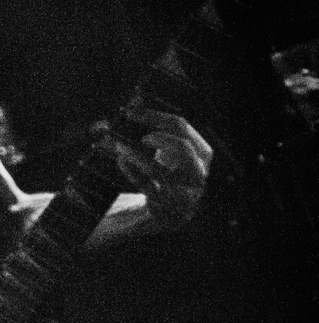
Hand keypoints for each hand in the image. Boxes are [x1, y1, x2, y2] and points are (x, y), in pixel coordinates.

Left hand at [114, 100, 212, 229]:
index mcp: (202, 152)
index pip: (182, 126)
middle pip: (183, 147)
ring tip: (120, 147)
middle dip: (157, 137)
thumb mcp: (171, 154)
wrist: (172, 213)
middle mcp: (199, 171)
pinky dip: (131, 171)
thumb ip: (158, 134)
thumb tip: (131, 108)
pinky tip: (121, 161)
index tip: (130, 112)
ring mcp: (183, 190)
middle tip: (136, 136)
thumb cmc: (170, 175)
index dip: (154, 116)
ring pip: (160, 170)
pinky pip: (146, 185)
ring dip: (136, 156)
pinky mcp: (166, 205)